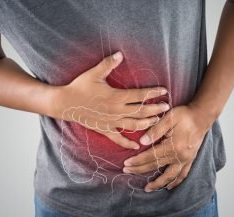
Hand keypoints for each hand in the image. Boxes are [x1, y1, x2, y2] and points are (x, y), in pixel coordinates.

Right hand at [50, 51, 168, 149]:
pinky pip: (118, 139)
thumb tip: (120, 54)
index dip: (153, 93)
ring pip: (134, 125)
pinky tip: (136, 146)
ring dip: (147, 124)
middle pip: (141, 112)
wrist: (66, 103)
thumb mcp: (94, 73)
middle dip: (156, 110)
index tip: (164, 91)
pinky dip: (128, 143)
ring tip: (157, 122)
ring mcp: (111, 122)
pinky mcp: (105, 129)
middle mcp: (117, 111)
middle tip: (167, 107)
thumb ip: (108, 64)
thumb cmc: (80, 87)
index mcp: (116, 97)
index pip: (140, 95)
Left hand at [122, 105, 212, 190]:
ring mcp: (185, 159)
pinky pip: (182, 175)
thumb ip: (155, 130)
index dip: (137, 161)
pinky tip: (169, 186)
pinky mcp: (190, 160)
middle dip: (140, 170)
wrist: (202, 116)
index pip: (150, 156)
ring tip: (147, 188)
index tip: (126, 164)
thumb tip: (142, 142)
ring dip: (158, 183)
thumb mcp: (169, 118)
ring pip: (170, 176)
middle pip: (156, 166)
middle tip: (127, 171)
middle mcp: (179, 156)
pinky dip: (175, 182)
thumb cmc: (184, 115)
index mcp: (172, 146)